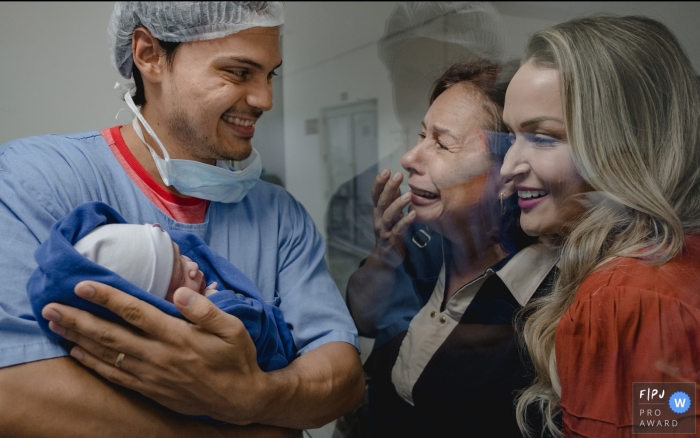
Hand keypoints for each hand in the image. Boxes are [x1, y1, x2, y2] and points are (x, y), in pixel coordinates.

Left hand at [42, 281, 270, 424]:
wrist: (239, 399)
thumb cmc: (236, 358)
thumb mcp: (233, 328)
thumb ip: (206, 309)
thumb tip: (180, 291)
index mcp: (177, 336)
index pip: (136, 312)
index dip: (107, 298)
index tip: (83, 286)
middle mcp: (159, 355)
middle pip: (111, 334)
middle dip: (78, 318)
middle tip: (51, 306)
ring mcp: (151, 375)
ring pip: (107, 354)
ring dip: (78, 338)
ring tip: (55, 324)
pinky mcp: (149, 389)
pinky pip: (114, 376)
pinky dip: (92, 364)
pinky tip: (77, 352)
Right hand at [369, 169, 415, 267]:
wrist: (386, 258)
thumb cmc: (390, 232)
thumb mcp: (391, 214)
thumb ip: (393, 200)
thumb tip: (396, 182)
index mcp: (378, 211)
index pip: (375, 194)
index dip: (379, 182)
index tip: (386, 170)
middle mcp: (378, 219)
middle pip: (381, 201)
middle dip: (389, 187)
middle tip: (398, 175)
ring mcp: (384, 230)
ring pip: (388, 215)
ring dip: (398, 203)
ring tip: (409, 194)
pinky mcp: (393, 240)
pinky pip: (398, 230)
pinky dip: (405, 221)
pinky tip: (413, 214)